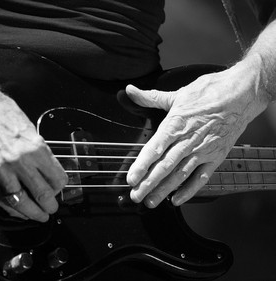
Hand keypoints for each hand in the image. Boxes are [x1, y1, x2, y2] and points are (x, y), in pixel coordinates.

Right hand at [0, 93, 67, 221]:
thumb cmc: (3, 112)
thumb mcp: (30, 129)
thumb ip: (39, 151)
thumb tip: (47, 170)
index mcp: (36, 148)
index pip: (57, 178)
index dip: (60, 187)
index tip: (59, 189)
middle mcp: (21, 161)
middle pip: (42, 194)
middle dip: (50, 205)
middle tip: (52, 209)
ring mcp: (2, 169)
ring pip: (21, 201)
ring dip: (32, 213)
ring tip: (39, 216)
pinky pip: (0, 198)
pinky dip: (11, 209)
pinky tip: (18, 212)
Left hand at [125, 60, 269, 207]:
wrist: (241, 94)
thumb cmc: (209, 93)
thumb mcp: (176, 94)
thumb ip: (150, 97)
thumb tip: (129, 91)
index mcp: (175, 124)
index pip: (154, 149)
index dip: (141, 166)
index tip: (131, 178)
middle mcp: (187, 140)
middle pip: (165, 166)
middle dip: (148, 183)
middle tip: (136, 196)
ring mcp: (202, 150)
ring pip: (180, 174)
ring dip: (164, 189)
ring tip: (151, 201)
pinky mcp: (216, 157)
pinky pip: (201, 177)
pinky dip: (189, 190)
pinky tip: (177, 199)